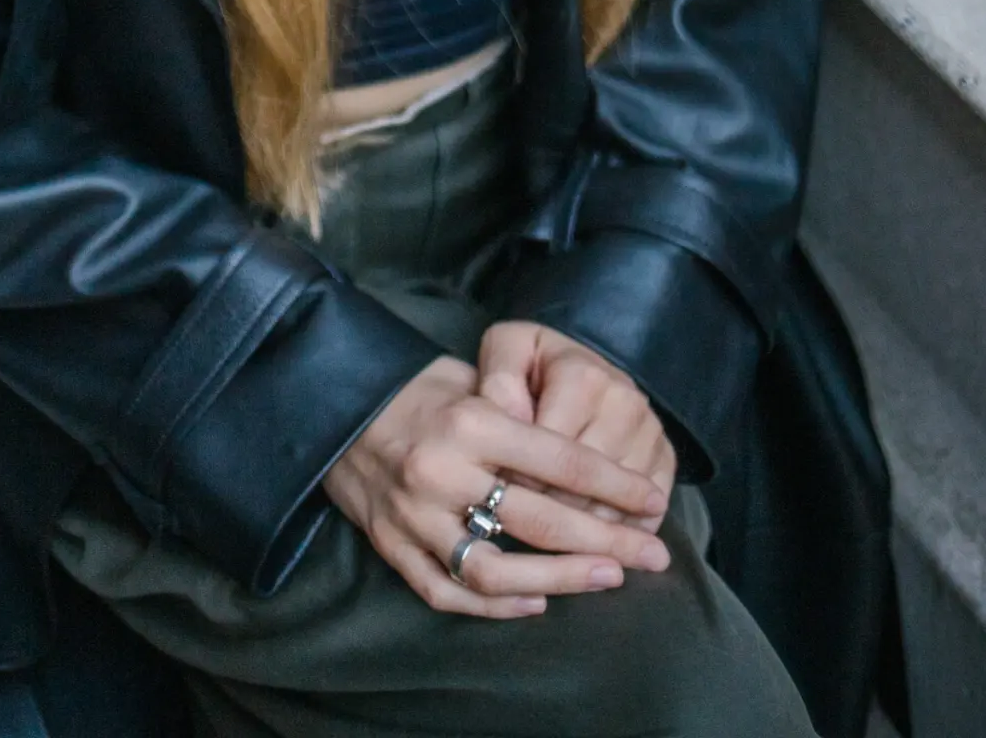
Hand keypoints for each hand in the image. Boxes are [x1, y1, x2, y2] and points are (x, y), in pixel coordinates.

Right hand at [323, 354, 670, 618]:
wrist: (332, 403)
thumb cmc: (415, 388)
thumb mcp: (468, 380)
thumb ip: (520, 416)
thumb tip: (586, 460)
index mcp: (469, 420)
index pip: (557, 458)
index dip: (612, 483)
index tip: (652, 500)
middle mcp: (442, 469)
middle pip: (539, 517)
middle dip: (606, 539)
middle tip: (653, 554)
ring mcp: (413, 514)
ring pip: (496, 568)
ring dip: (558, 579)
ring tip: (607, 579)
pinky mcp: (391, 545)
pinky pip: (447, 589)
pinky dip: (496, 605)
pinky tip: (536, 603)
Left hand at [476, 324, 677, 521]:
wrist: (578, 362)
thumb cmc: (533, 363)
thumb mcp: (506, 349)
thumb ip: (499, 381)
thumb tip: (510, 425)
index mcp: (584, 376)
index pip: (554, 450)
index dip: (522, 479)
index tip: (498, 490)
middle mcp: (626, 402)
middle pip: (586, 483)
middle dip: (551, 509)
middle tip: (525, 519)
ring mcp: (651, 431)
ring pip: (617, 504)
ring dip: (585, 529)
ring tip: (556, 533)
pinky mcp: (667, 456)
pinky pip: (650, 512)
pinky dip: (623, 533)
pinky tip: (596, 540)